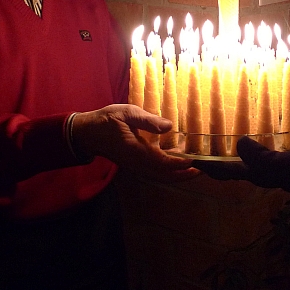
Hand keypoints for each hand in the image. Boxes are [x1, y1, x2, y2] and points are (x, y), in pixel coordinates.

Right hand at [72, 104, 198, 182]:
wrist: (87, 133)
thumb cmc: (107, 120)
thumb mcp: (127, 113)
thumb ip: (147, 120)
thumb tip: (169, 126)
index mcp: (135, 151)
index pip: (161, 162)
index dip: (179, 163)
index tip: (194, 161)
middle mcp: (136, 163)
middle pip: (164, 175)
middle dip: (183, 175)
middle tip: (202, 170)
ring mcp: (135, 166)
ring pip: (160, 176)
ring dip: (177, 174)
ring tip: (195, 169)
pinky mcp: (134, 164)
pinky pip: (154, 172)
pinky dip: (168, 170)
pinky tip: (177, 161)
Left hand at [193, 136, 289, 198]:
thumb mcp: (273, 162)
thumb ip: (255, 154)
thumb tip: (239, 142)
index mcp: (250, 174)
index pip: (221, 171)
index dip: (205, 166)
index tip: (188, 158)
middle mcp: (253, 171)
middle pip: (227, 167)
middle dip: (212, 160)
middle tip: (198, 147)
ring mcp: (262, 165)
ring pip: (238, 159)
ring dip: (226, 152)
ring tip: (216, 139)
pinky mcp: (271, 158)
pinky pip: (252, 151)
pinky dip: (244, 146)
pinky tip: (245, 136)